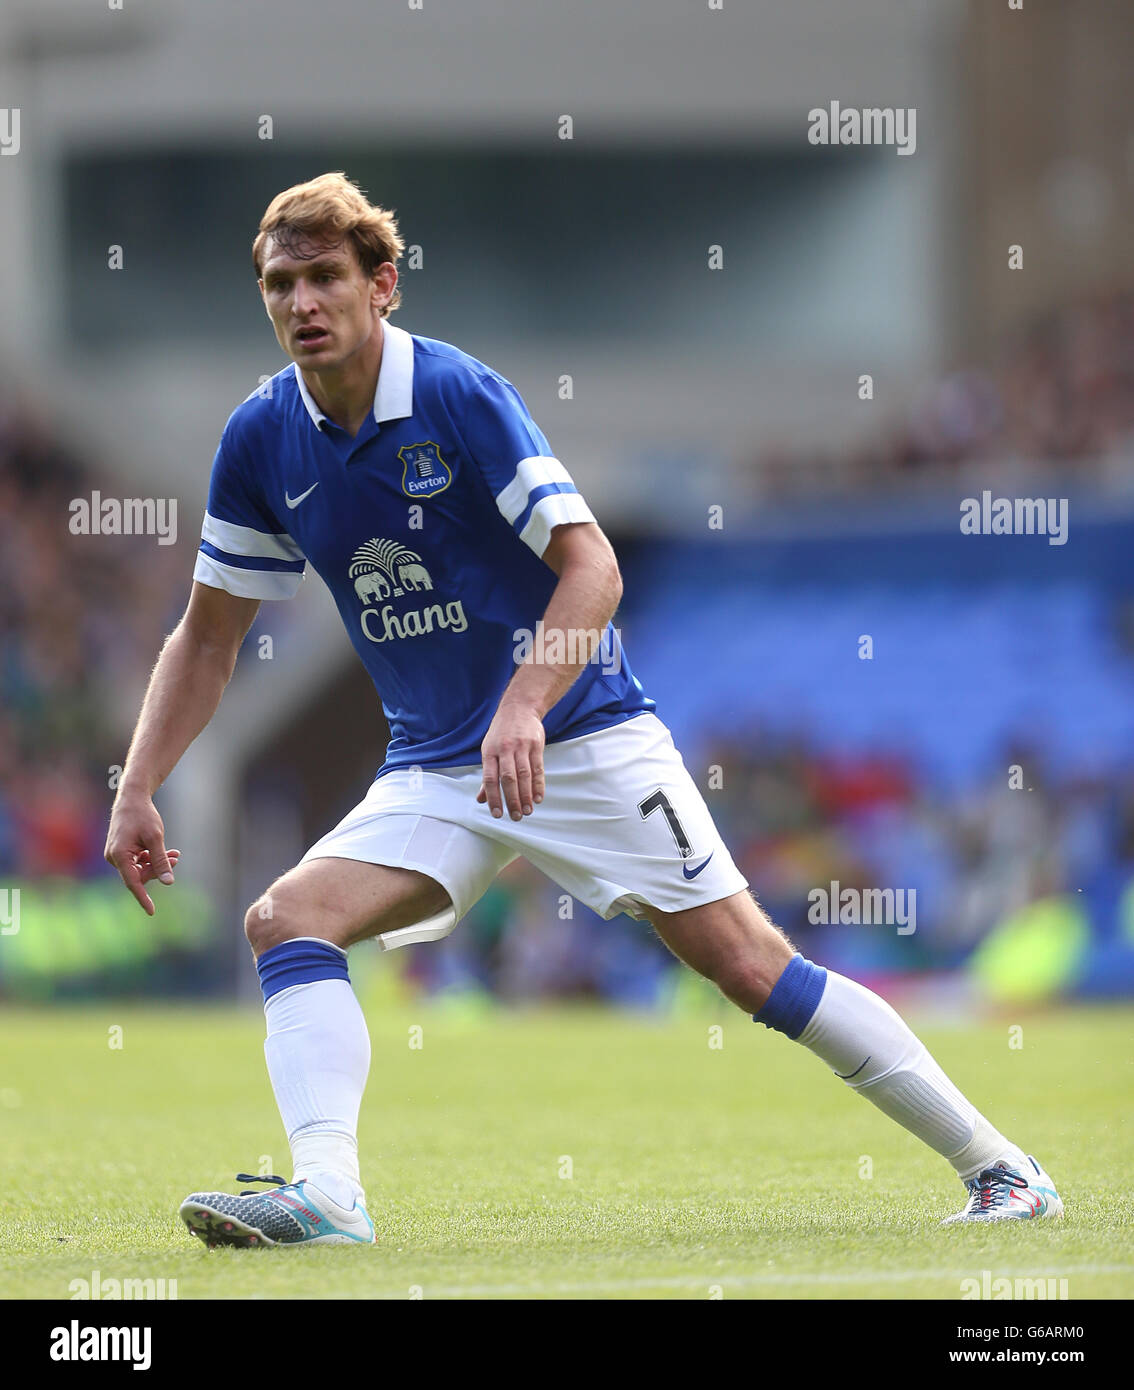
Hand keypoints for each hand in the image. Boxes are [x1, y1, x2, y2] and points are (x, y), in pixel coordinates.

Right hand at [104, 793, 180, 915]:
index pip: (132, 882)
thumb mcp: (156, 838)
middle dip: (158, 869)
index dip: (143, 897)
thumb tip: (168, 882)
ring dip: (157, 863)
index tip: (152, 911)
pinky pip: (138, 861)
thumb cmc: (143, 815)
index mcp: (119, 855)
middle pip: (139, 875)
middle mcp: (114, 857)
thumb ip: (161, 861)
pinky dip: (152, 858)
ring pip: (140, 868)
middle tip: (175, 858)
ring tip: (175, 854)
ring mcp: (117, 855)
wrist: (132, 798)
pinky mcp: (122, 851)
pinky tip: (168, 852)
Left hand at [476, 701, 545, 820]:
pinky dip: (538, 784)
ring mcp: (521, 746)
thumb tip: (481, 800)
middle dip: (512, 800)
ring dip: (526, 795)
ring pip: (523, 775)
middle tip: (515, 817)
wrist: (519, 708)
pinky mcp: (536, 745)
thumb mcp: (489, 750)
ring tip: (527, 811)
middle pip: (508, 779)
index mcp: (489, 752)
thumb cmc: (501, 733)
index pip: (490, 779)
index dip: (493, 798)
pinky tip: (538, 798)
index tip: (497, 814)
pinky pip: (537, 768)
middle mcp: (504, 749)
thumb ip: (488, 776)